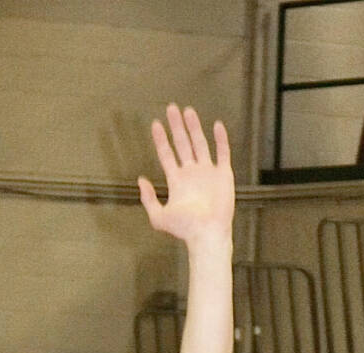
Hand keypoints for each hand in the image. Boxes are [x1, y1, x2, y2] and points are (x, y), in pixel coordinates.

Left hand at [138, 106, 233, 248]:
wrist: (207, 234)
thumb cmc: (184, 229)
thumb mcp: (159, 217)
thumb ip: (148, 199)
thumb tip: (140, 180)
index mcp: (177, 181)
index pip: (167, 154)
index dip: (161, 139)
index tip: (155, 124)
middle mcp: (191, 173)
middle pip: (182, 144)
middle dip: (176, 126)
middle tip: (171, 108)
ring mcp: (207, 173)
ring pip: (200, 144)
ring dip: (194, 127)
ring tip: (188, 110)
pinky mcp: (223, 175)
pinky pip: (223, 153)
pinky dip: (221, 139)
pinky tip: (216, 125)